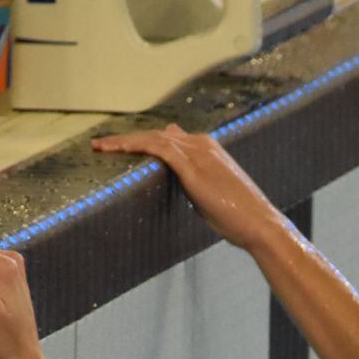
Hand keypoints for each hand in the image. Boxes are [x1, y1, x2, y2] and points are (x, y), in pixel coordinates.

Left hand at [92, 126, 288, 251]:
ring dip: (124, 141)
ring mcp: (198, 153)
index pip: (169, 138)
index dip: (144, 141)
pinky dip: (135, 146)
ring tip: (100, 147)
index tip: (123, 146)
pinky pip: (157, 148)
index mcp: (208, 149)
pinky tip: (116, 150)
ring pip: (153, 138)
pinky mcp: (192, 166)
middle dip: (128, 139)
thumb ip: (194, 185)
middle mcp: (202, 145)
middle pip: (157, 135)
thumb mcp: (212, 195)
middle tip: (102, 144)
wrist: (258, 223)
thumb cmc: (239, 217)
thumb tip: (182, 183)